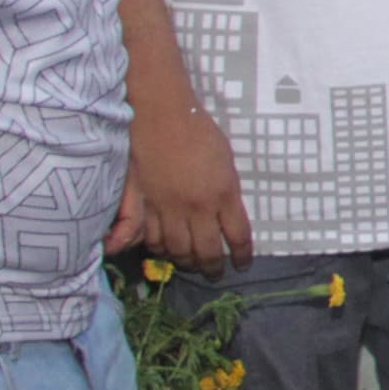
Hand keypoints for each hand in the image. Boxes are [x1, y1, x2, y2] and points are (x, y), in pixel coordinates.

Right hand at [111, 96, 253, 272]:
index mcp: (224, 194)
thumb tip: (227, 214)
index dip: (241, 255)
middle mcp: (197, 207)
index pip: (238, 236)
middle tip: (214, 274)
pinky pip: (152, 238)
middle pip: (206, 251)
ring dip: (186, 262)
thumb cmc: (199, 132)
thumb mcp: (226, 161)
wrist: (162, 116)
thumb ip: (227, 191)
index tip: (242, 264)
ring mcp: (169, 208)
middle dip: (213, 268)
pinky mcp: (146, 204)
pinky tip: (165, 250)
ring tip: (191, 265)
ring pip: (178, 250)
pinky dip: (160, 249)